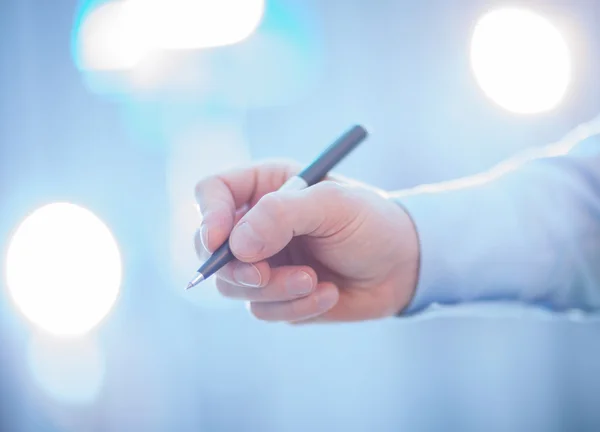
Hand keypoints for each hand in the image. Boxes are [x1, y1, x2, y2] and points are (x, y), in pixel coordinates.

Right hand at [194, 161, 419, 323]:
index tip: (219, 240)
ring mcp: (264, 262)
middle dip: (237, 267)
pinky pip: (263, 310)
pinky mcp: (277, 295)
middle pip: (211, 247)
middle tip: (264, 274)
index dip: (208, 215)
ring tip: (313, 282)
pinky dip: (293, 307)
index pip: (213, 192)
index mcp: (265, 187)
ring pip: (234, 285)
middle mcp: (257, 224)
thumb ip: (282, 215)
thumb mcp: (333, 206)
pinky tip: (327, 294)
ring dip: (272, 289)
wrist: (403, 267)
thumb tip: (237, 245)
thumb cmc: (372, 223)